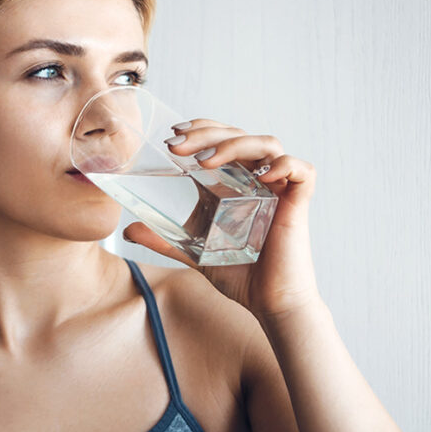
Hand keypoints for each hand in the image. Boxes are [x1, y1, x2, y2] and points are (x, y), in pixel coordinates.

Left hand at [122, 119, 320, 317]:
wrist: (269, 302)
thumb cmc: (239, 275)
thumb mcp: (193, 252)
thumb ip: (163, 240)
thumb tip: (127, 230)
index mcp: (236, 182)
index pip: (221, 138)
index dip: (201, 128)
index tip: (172, 134)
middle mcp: (257, 179)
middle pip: (239, 135)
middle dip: (207, 133)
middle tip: (177, 145)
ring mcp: (279, 189)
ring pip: (267, 144)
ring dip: (235, 144)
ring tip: (205, 160)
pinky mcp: (298, 203)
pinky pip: (303, 171)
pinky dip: (285, 164)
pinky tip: (262, 173)